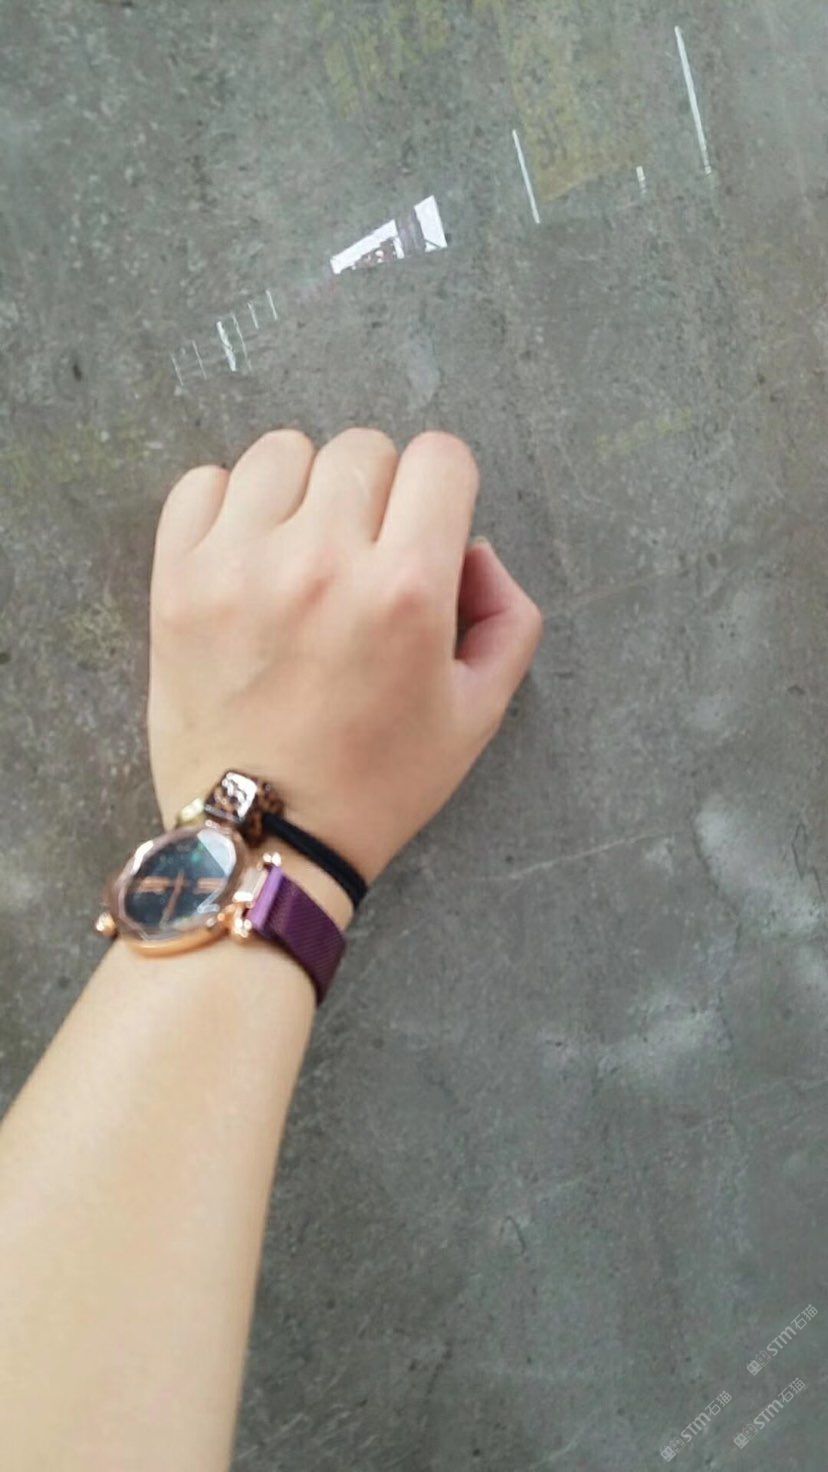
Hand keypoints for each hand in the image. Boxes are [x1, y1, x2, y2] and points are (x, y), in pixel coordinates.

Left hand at [148, 428, 541, 883]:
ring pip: (283, 452)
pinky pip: (203, 483)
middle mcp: (324, 562)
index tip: (427, 530)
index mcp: (407, 590)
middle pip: (363, 448)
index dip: (445, 490)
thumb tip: (473, 546)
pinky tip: (248, 555)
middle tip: (365, 556)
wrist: (266, 838)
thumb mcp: (479, 713)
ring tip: (302, 552)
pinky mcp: (177, 579)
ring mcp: (241, 566)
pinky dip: (231, 505)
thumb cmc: (378, 782)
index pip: (440, 457)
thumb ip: (507, 616)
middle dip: (378, 493)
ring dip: (304, 491)